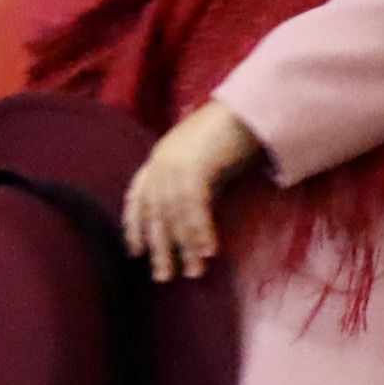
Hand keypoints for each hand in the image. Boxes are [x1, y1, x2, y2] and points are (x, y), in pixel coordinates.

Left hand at [119, 101, 265, 282]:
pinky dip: (200, 230)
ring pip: (174, 214)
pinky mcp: (194, 165)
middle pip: (155, 213)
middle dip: (160, 247)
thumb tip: (191, 219)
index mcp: (158, 161)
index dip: (135, 226)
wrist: (248, 108)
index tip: (135, 252)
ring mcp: (175, 163)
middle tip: (164, 277)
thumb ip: (192, 186)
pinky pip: (193, 206)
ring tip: (194, 272)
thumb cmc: (229, 135)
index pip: (138, 199)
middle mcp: (160, 162)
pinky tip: (208, 251)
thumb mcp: (202, 161)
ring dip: (185, 246)